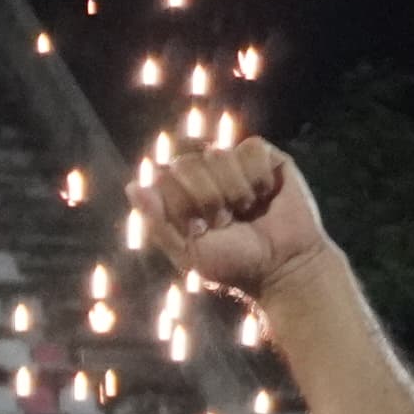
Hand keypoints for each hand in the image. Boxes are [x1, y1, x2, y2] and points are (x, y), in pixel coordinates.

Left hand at [132, 139, 333, 301]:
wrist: (281, 265)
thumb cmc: (234, 262)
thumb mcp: (187, 252)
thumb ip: (158, 221)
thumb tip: (132, 186)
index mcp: (180, 195)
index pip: (163, 177)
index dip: (181, 203)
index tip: (200, 229)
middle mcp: (204, 175)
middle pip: (187, 162)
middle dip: (206, 197)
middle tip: (225, 220)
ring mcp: (234, 164)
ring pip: (219, 153)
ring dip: (234, 189)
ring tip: (248, 210)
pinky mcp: (266, 158)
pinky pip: (251, 148)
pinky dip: (258, 176)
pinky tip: (266, 194)